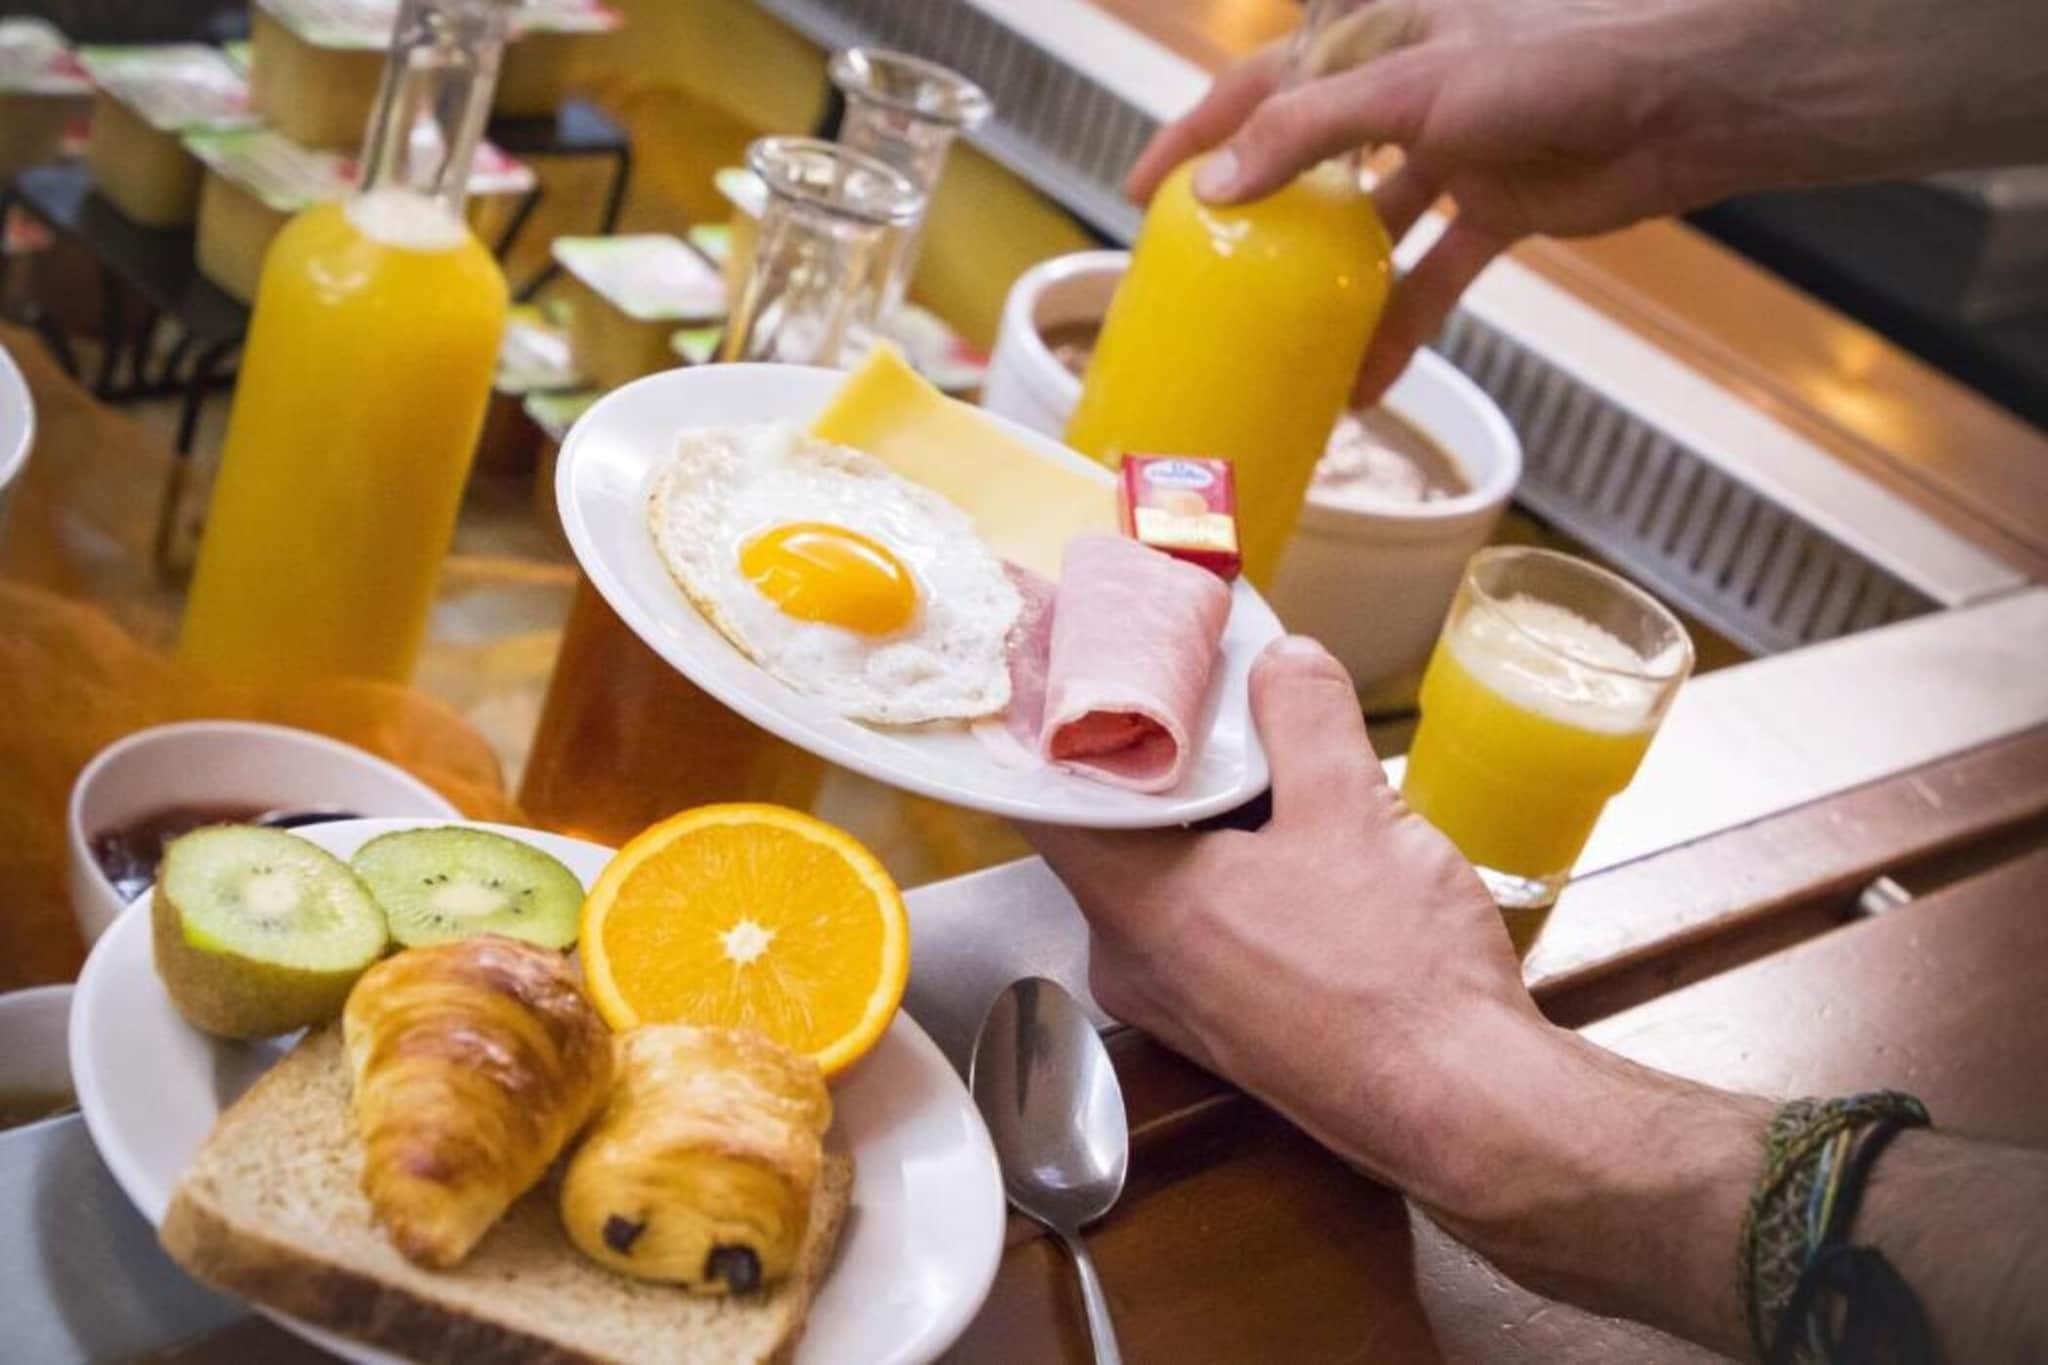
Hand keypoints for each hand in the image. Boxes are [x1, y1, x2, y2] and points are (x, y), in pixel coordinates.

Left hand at [1024, 636, 1764, 1350]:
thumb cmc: (1396, 974)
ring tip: (1267, 760)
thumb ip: (1302, 715)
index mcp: (1133, 904)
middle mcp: (1133, 961)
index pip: (1042, 797)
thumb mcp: (1351, 808)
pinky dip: (1237, 871)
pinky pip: (1207, 922)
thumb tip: (1281, 662)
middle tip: (1197, 694)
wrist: (1465, 1108)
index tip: (1079, 667)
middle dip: (1157, 761)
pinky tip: (1301, 842)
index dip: (1055, 724)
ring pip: (1165, 876)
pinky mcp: (1230, 1024)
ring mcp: (1180, 1001)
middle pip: (1110, 831)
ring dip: (1209, 817)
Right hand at [1127, 0, 2047, 402]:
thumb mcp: (1419, 86)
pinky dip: (1400, 327)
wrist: (1688, 99)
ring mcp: (1449, 155)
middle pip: (1306, 163)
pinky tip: (1367, 382)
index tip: (1143, 193)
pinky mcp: (1495, 210)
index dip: (1196, 136)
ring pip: (1364, 232)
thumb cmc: (1559, 62)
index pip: (1260, 88)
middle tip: (1204, 280)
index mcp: (1374, 42)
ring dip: (1327, 292)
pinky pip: (1429, 277)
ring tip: (1277, 349)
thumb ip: (1312, 132)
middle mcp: (1404, 96)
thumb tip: (1218, 184)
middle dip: (1257, 222)